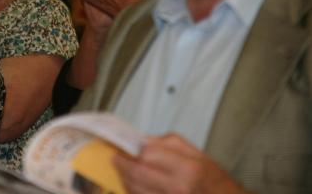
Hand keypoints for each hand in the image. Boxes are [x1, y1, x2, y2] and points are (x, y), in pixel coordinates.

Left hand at [114, 134, 247, 193]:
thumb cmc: (214, 182)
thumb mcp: (197, 154)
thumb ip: (167, 144)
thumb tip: (142, 141)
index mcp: (187, 169)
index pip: (147, 155)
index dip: (131, 150)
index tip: (122, 146)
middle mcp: (177, 188)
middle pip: (136, 174)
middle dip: (122, 165)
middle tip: (115, 158)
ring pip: (135, 190)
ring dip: (125, 179)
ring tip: (122, 171)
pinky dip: (134, 192)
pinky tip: (133, 185)